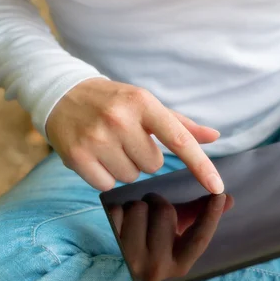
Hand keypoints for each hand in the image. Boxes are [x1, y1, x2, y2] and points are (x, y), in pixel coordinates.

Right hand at [46, 78, 223, 191]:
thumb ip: (181, 125)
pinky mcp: (77, 156)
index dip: (201, 165)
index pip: (179, 139)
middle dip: (144, 157)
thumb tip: (215, 136)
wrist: (62, 94)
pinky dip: (105, 176)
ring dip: (125, 167)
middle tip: (126, 139)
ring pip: (131, 176)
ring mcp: (96, 137)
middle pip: (154, 165)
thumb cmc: (114, 102)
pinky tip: (96, 155)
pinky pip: (107, 185)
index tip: (217, 185)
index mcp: (143, 103)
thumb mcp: (147, 105)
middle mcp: (120, 119)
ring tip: (110, 145)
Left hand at [109, 193, 233, 280]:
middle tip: (156, 205)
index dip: (212, 214)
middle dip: (160, 202)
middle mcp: (157, 268)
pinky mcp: (109, 248)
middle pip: (165, 212)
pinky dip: (120, 208)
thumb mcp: (182, 232)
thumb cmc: (160, 242)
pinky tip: (123, 220)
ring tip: (140, 216)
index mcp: (180, 266)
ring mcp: (132, 260)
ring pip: (139, 208)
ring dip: (139, 204)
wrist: (127, 261)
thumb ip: (202, 214)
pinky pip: (116, 212)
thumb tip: (229, 199)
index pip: (200, 237)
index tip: (218, 195)